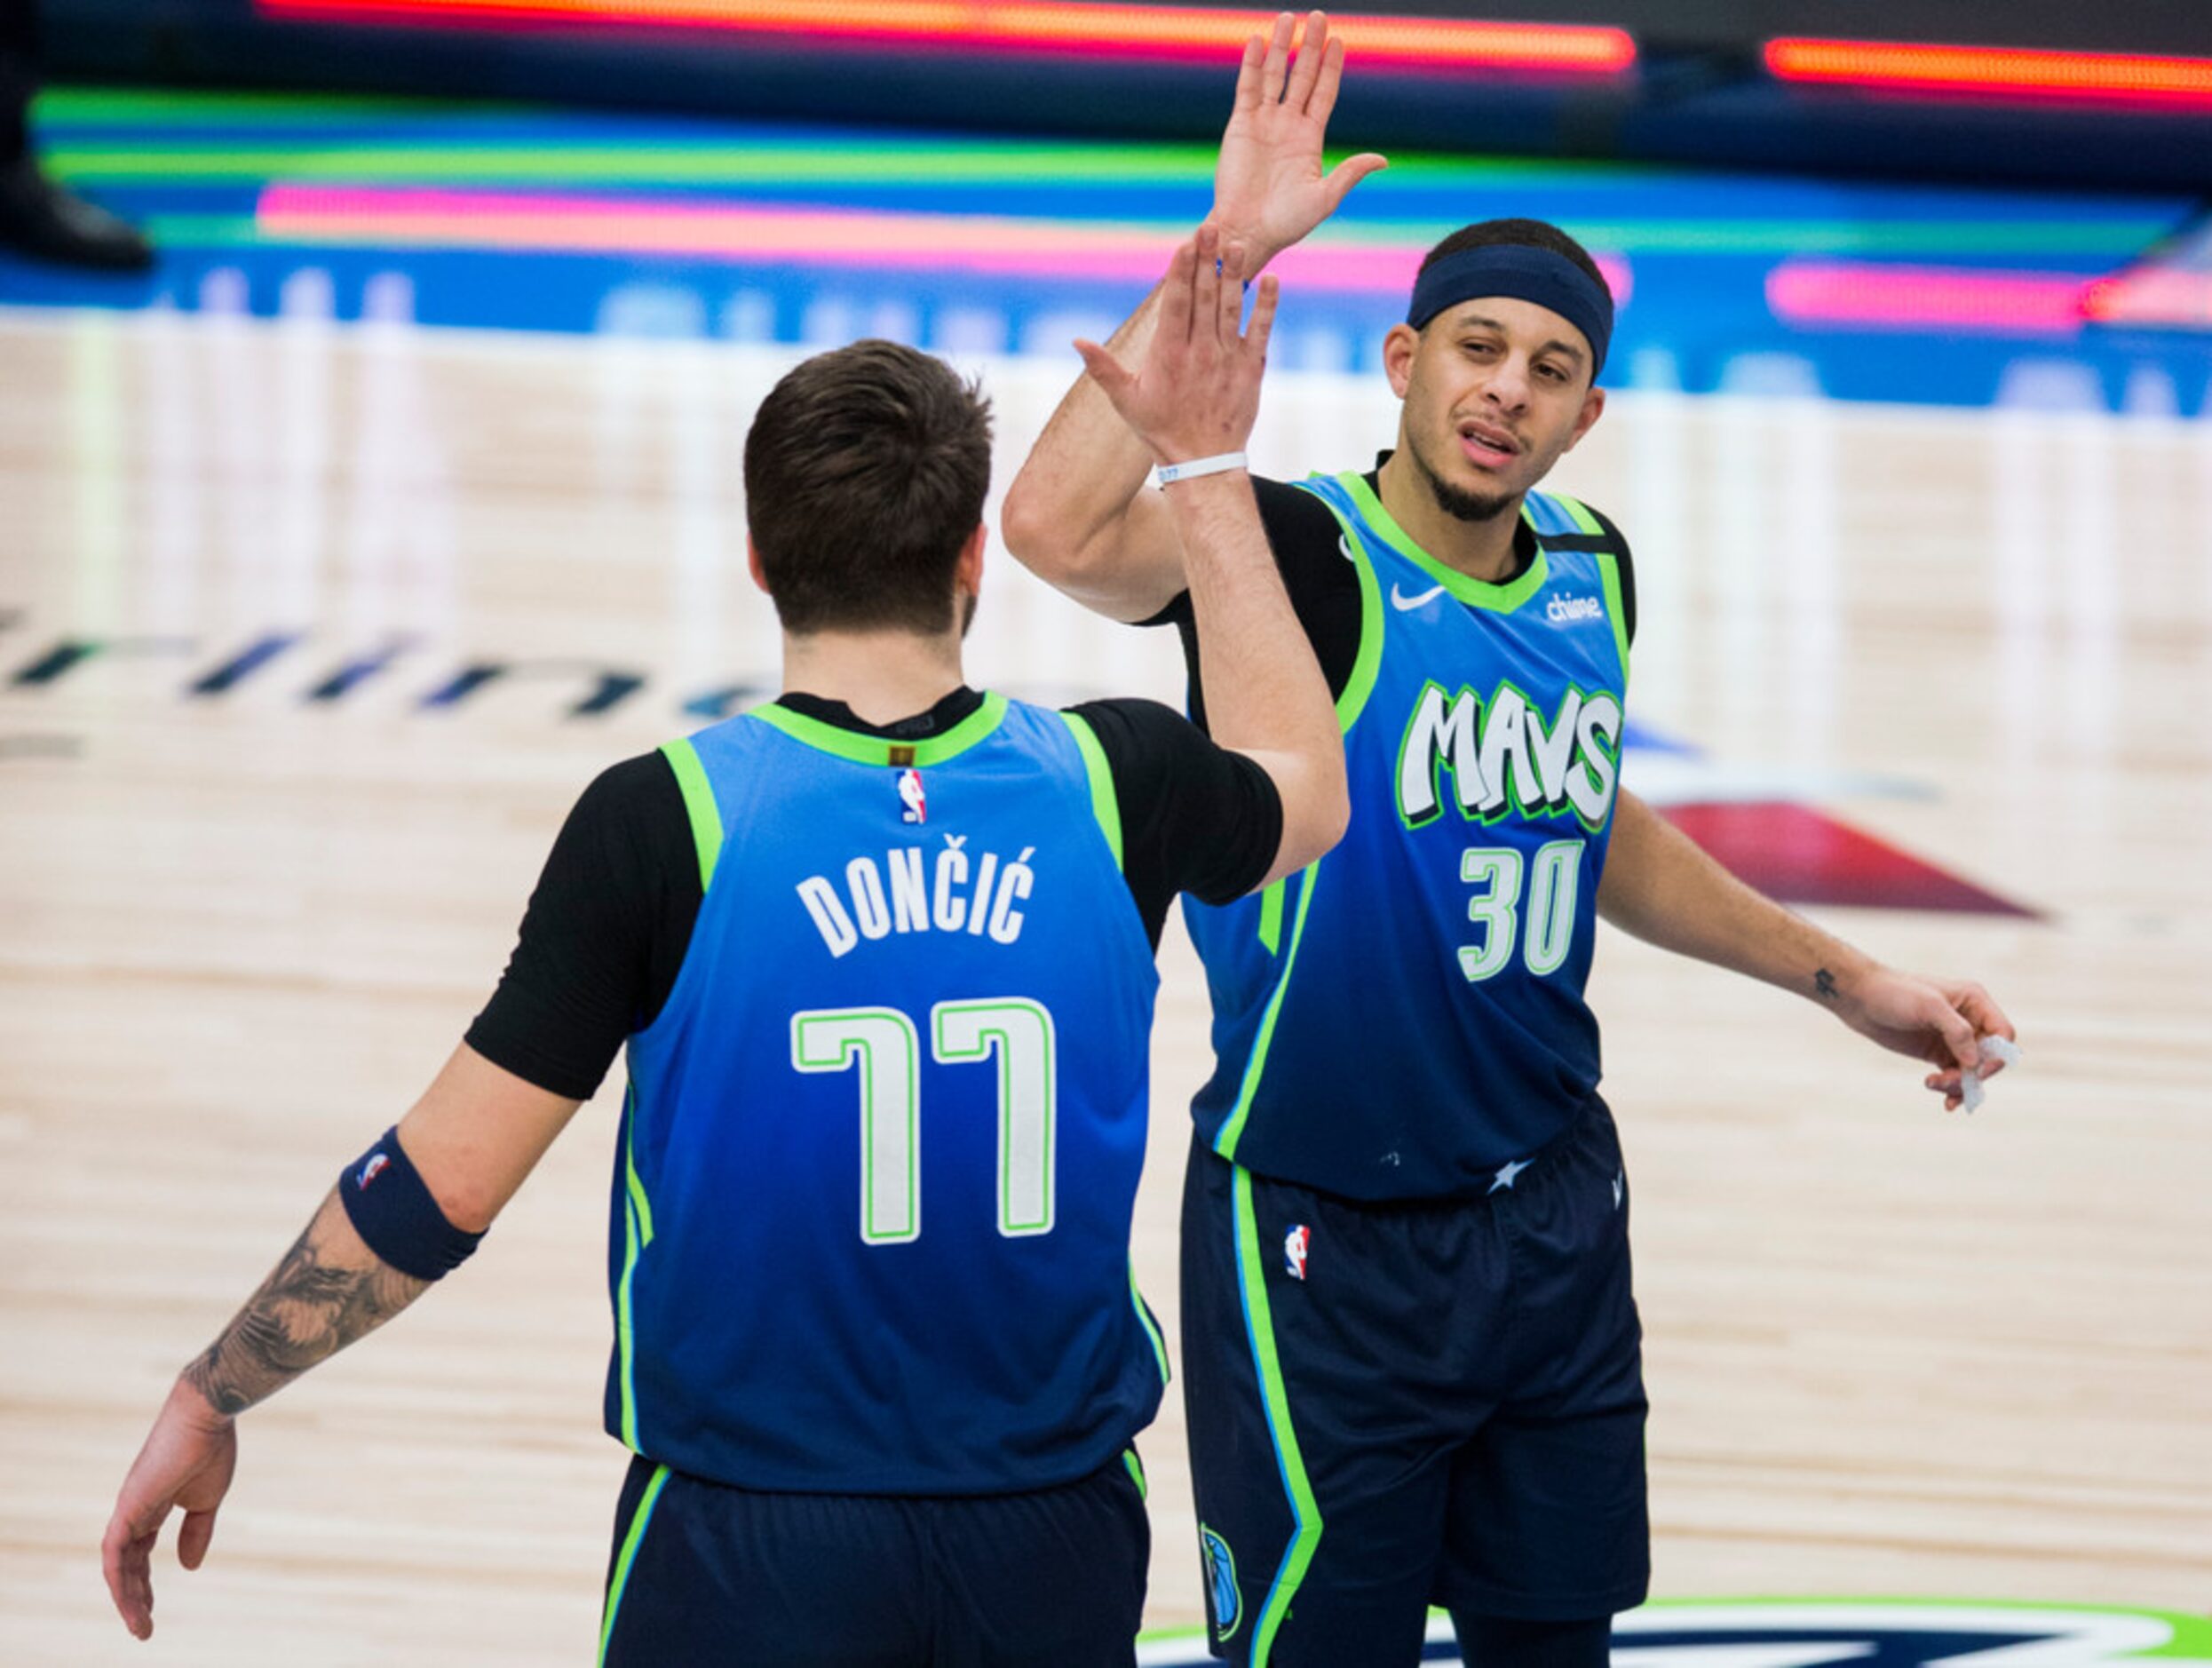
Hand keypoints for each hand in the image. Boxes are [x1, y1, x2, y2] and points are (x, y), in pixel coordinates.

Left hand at [102, 1376, 239, 1639]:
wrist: (207, 1415)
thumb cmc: (211, 1448)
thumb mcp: (207, 1499)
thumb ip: (196, 1532)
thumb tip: (188, 1567)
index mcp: (153, 1505)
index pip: (140, 1551)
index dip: (144, 1581)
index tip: (150, 1608)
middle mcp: (134, 1509)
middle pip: (126, 1563)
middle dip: (134, 1597)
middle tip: (143, 1627)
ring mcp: (129, 1508)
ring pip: (118, 1564)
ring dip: (127, 1598)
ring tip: (139, 1626)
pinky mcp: (129, 1507)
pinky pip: (115, 1553)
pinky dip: (119, 1580)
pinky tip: (129, 1602)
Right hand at [1074, 226, 1279, 465]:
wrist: (1203, 460)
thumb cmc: (1161, 429)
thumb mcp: (1126, 401)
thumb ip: (1103, 368)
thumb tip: (1077, 342)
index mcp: (1168, 355)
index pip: (1176, 304)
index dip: (1181, 272)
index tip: (1184, 245)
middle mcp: (1199, 352)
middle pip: (1204, 297)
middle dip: (1206, 260)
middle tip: (1210, 227)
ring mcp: (1228, 358)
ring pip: (1231, 308)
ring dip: (1235, 274)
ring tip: (1237, 243)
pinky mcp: (1251, 368)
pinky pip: (1261, 331)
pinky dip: (1266, 306)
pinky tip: (1271, 281)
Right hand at [1210, 10, 1387, 269]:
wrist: (1248, 232)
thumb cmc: (1287, 224)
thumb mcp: (1324, 198)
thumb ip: (1349, 173)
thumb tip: (1381, 160)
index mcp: (1310, 139)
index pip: (1323, 93)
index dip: (1330, 67)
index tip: (1338, 40)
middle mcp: (1288, 125)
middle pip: (1302, 76)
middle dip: (1310, 46)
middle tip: (1317, 16)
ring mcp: (1263, 123)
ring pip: (1275, 76)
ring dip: (1281, 47)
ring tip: (1287, 18)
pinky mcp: (1240, 126)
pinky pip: (1248, 88)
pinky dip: (1253, 65)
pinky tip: (1259, 41)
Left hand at [1830, 967, 2016, 1111]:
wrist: (1860, 999)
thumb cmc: (1894, 993)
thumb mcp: (1927, 1006)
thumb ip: (1956, 1030)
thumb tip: (1974, 1061)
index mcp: (1975, 1001)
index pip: (2003, 1033)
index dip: (1997, 1055)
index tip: (1977, 1071)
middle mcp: (1970, 1020)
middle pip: (1989, 1057)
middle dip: (1972, 1074)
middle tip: (1947, 1082)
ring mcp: (1954, 1038)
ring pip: (1971, 1071)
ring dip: (1958, 1085)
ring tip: (1932, 1084)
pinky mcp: (1938, 1052)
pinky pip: (1955, 1076)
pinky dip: (1952, 1090)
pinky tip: (1945, 1102)